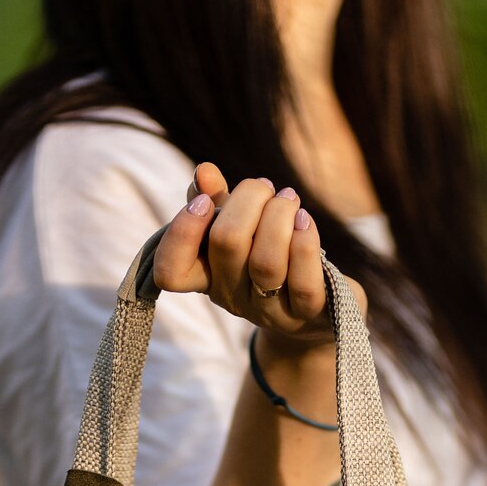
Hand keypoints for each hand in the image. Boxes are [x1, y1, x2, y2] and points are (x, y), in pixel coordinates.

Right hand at [152, 162, 361, 348]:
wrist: (316, 304)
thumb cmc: (268, 252)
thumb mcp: (239, 225)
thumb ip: (217, 199)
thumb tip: (204, 172)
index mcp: (207, 277)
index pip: (170, 273)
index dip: (182, 232)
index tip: (205, 202)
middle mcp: (233, 298)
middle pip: (226, 243)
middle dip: (248, 198)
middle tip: (265, 187)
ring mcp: (269, 311)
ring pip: (266, 261)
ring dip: (280, 214)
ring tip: (289, 199)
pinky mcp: (307, 314)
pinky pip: (302, 280)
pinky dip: (305, 240)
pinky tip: (305, 220)